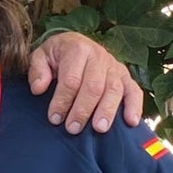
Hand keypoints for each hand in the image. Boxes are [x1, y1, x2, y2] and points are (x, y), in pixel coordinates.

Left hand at [28, 32, 142, 133]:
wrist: (75, 43)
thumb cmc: (57, 55)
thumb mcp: (40, 56)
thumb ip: (37, 70)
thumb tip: (39, 88)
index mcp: (77, 49)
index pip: (71, 79)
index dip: (62, 101)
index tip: (54, 118)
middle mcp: (99, 56)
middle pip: (93, 86)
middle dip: (82, 110)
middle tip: (73, 128)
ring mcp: (115, 67)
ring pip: (114, 90)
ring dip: (106, 111)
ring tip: (98, 129)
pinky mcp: (126, 76)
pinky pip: (134, 91)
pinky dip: (135, 106)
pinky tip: (131, 122)